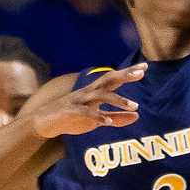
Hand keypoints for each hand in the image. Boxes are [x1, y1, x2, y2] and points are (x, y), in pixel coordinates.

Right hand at [31, 65, 146, 138]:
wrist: (44, 122)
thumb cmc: (72, 118)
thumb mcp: (97, 119)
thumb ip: (117, 117)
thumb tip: (137, 116)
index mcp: (95, 92)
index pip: (114, 79)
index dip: (128, 72)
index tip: (145, 66)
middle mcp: (88, 92)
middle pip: (108, 80)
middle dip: (124, 76)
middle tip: (140, 74)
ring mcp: (79, 100)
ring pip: (100, 96)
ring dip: (118, 100)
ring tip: (134, 105)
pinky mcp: (70, 111)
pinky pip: (85, 112)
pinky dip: (97, 116)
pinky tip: (108, 121)